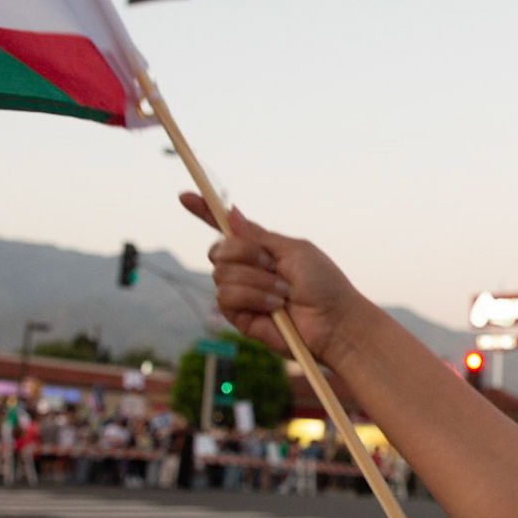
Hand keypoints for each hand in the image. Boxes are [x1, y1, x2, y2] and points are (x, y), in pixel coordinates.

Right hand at [179, 193, 366, 365]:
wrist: (332, 320)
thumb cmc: (323, 284)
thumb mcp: (293, 249)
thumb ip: (259, 236)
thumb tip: (231, 212)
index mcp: (261, 248)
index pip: (226, 228)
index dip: (204, 212)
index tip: (184, 197)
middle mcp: (247, 269)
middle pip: (218, 249)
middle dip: (244, 253)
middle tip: (273, 265)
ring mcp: (242, 292)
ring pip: (221, 273)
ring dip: (257, 281)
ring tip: (284, 293)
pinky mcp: (239, 316)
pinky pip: (226, 296)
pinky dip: (253, 297)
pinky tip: (275, 307)